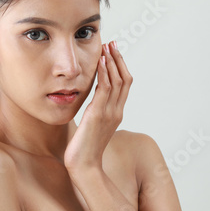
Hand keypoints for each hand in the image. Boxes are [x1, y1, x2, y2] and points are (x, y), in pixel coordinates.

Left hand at [64, 40, 132, 173]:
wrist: (84, 166)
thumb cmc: (84, 149)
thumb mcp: (92, 127)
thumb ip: (95, 113)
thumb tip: (90, 104)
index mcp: (116, 113)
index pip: (124, 85)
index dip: (121, 67)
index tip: (114, 52)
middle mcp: (116, 111)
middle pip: (125, 79)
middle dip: (119, 59)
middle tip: (113, 43)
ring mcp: (109, 113)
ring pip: (117, 81)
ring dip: (112, 61)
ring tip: (107, 47)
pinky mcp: (98, 115)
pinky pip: (105, 89)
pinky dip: (105, 73)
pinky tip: (100, 61)